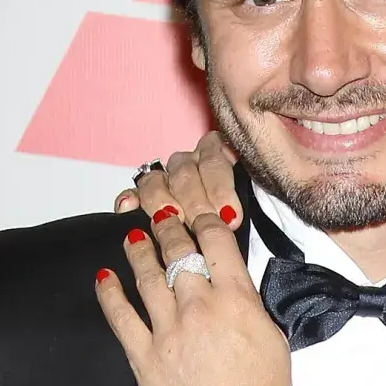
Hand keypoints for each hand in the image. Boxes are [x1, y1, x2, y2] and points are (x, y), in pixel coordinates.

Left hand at [95, 204, 292, 385]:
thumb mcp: (273, 337)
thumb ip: (249, 305)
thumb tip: (234, 285)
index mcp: (236, 300)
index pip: (216, 242)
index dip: (205, 222)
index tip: (198, 216)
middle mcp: (200, 308)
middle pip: (178, 252)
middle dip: (168, 227)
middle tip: (161, 214)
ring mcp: (168, 332)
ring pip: (148, 277)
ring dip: (139, 251)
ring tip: (132, 236)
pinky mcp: (145, 358)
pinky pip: (120, 317)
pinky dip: (110, 293)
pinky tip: (104, 276)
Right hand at [115, 132, 243, 232]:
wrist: (232, 231)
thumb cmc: (246, 214)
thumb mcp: (257, 199)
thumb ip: (254, 197)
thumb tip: (244, 213)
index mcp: (220, 154)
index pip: (215, 160)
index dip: (221, 189)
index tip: (231, 216)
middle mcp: (191, 162)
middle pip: (185, 172)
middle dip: (196, 201)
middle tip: (205, 223)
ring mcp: (167, 177)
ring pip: (156, 179)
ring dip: (162, 199)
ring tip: (171, 217)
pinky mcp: (146, 195)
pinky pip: (133, 192)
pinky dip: (130, 199)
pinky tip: (128, 208)